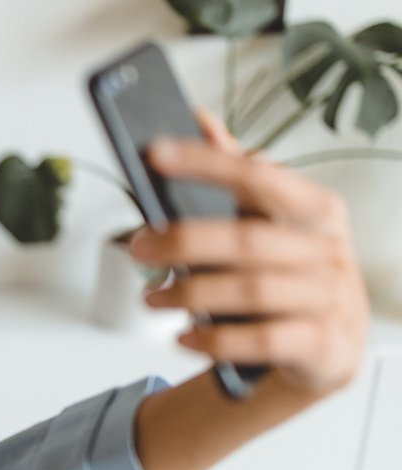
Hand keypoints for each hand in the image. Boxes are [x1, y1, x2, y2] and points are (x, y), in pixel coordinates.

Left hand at [131, 109, 370, 398]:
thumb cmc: (292, 275)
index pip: (259, 177)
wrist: (331, 346)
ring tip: (153, 297)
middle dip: (183, 241)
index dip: (207, 164)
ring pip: (251, 291)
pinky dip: (214, 340)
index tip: (156, 153)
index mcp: (315, 209)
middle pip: (247, 240)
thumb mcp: (275, 224)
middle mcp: (327, 250)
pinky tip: (183, 338)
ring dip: (190, 294)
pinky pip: (260, 340)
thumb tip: (202, 123)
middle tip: (139, 246)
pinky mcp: (321, 344)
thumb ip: (240, 177)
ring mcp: (328, 298)